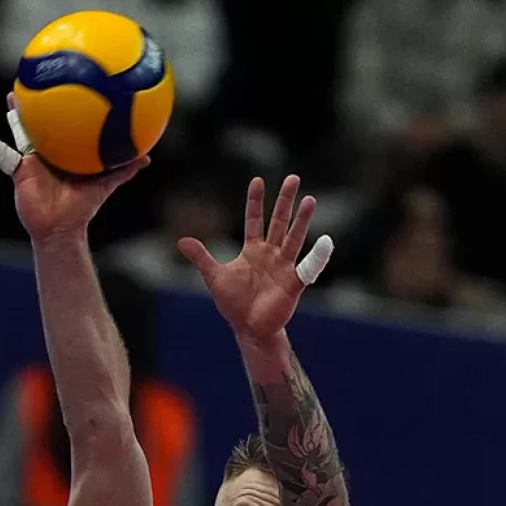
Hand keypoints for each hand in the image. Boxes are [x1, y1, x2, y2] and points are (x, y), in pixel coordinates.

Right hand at [0, 93, 147, 242]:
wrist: (60, 228)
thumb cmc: (82, 208)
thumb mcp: (104, 186)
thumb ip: (123, 171)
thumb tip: (147, 157)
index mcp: (67, 151)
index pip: (66, 122)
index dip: (65, 104)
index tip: (67, 82)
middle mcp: (49, 151)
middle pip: (43, 120)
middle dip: (41, 101)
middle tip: (38, 77)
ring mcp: (32, 159)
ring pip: (23, 131)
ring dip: (16, 114)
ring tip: (12, 94)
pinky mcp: (17, 170)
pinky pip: (2, 155)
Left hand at [177, 175, 320, 340]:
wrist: (249, 328)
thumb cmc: (234, 303)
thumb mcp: (214, 277)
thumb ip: (201, 257)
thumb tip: (181, 240)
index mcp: (252, 250)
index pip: (254, 219)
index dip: (255, 201)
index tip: (257, 180)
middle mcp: (271, 253)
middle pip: (279, 222)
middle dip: (285, 201)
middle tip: (293, 178)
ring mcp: (284, 266)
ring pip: (294, 238)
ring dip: (302, 220)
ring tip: (310, 199)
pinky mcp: (294, 282)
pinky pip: (308, 267)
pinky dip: (317, 255)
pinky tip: (325, 240)